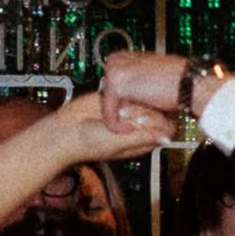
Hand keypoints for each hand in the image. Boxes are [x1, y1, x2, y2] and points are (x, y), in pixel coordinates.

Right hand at [52, 83, 170, 162]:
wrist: (68, 130)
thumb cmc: (90, 143)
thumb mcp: (120, 143)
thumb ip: (143, 138)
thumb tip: (167, 139)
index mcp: (141, 140)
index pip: (164, 128)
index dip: (159, 121)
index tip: (147, 120)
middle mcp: (136, 126)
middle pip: (155, 111)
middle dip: (144, 111)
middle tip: (129, 115)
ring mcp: (126, 111)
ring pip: (142, 100)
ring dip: (133, 103)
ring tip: (119, 110)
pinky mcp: (117, 99)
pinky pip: (128, 92)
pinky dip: (124, 94)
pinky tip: (116, 100)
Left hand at [99, 50, 195, 140]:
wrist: (188, 83)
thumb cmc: (178, 81)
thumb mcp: (152, 75)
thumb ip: (137, 80)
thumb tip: (129, 90)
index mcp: (125, 55)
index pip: (110, 82)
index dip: (119, 100)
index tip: (125, 112)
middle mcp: (117, 60)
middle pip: (105, 92)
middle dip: (116, 108)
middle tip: (128, 120)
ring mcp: (115, 71)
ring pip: (106, 103)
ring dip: (118, 117)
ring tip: (131, 124)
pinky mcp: (116, 86)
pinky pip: (109, 112)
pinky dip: (117, 124)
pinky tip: (129, 128)